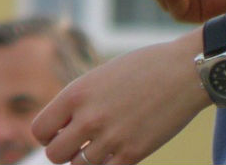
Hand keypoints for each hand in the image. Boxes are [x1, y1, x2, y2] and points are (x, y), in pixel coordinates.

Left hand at [32, 34, 210, 164]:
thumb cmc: (143, 69)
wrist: (185, 71)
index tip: (61, 132)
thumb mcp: (99, 77)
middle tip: (79, 143)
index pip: (40, 130)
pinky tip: (119, 151)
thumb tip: (62, 129)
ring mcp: (111, 137)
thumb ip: (78, 102)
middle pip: (54, 155)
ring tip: (103, 143)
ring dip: (87, 159)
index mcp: (75, 93)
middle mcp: (88, 117)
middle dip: (64, 152)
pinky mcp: (134, 153)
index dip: (48, 135)